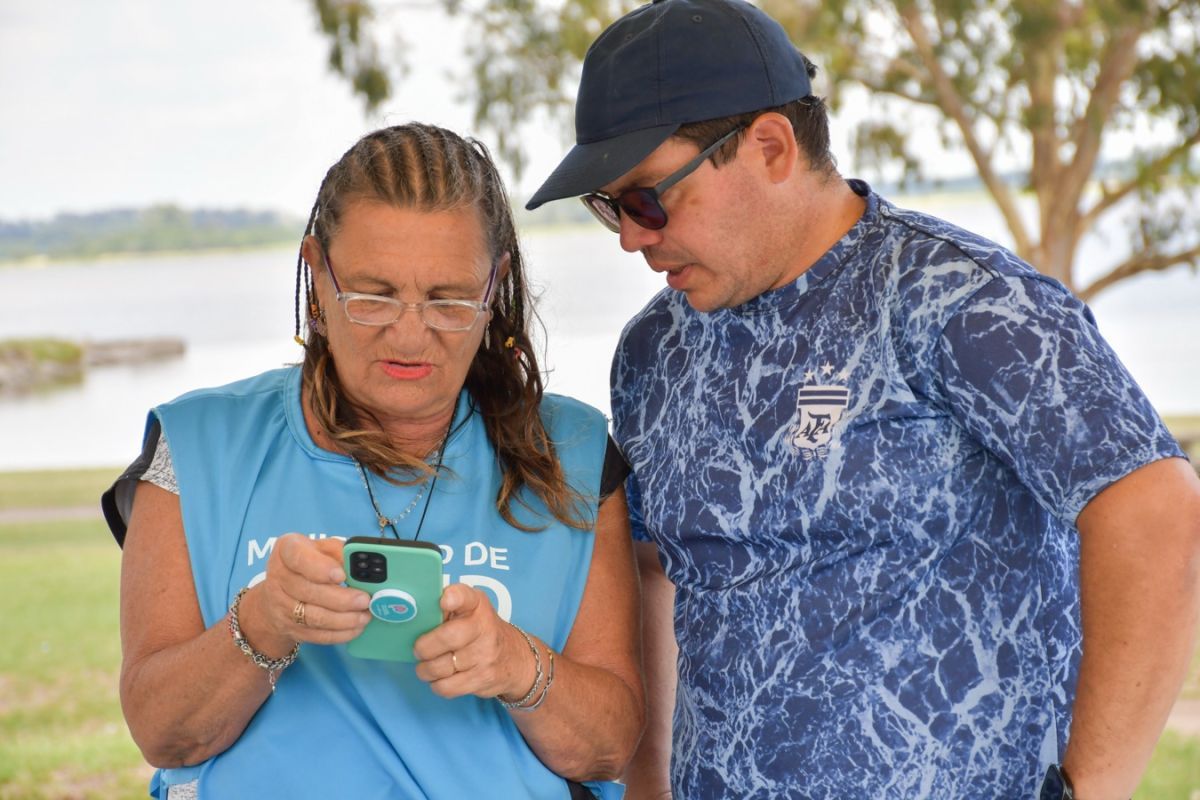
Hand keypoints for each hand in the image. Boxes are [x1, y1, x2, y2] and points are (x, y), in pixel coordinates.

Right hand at [242, 534, 370, 654]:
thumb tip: (361, 566)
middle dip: (342, 599)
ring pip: (314, 617)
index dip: (320, 568)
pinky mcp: (289, 628)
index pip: (299, 558)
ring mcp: (281, 605)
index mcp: (287, 549)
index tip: (341, 576)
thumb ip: (340, 552)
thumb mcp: (323, 548)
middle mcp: (279, 576)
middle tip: (365, 600)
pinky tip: (356, 627)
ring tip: (365, 615)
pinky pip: (317, 635)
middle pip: (309, 592)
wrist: (280, 591)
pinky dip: (340, 633)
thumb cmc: (310, 562)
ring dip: (344, 619)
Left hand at [412, 584, 538, 700]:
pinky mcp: (483, 679)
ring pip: (440, 667)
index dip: (454, 598)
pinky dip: (437, 684)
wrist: (514, 659)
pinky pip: (446, 687)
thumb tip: (412, 614)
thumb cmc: (480, 631)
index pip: (465, 596)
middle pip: (447, 637)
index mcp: (477, 604)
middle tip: (419, 650)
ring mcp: (486, 654)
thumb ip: (445, 608)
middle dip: (424, 647)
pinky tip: (440, 678)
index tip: (444, 601)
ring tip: (427, 666)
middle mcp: (484, 627)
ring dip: (426, 669)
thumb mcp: (469, 611)